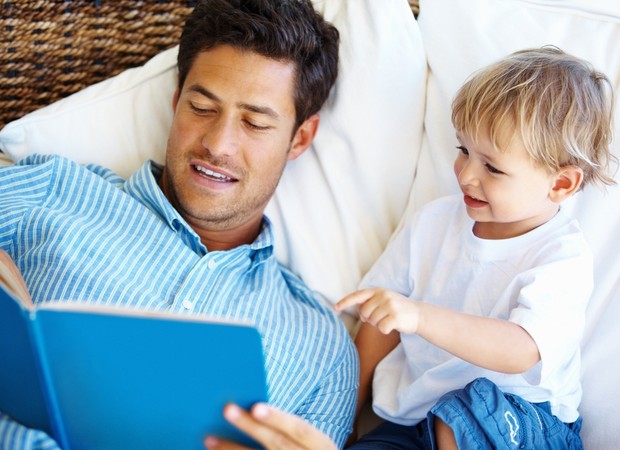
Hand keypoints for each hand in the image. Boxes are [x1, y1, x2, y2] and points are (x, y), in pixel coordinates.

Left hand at [204, 403, 336, 449]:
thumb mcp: (314, 443)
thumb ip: (292, 429)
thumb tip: (255, 406)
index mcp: (319, 445)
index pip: (299, 429)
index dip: (278, 418)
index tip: (256, 406)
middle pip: (275, 443)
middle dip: (250, 427)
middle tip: (227, 409)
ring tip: (209, 439)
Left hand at [336, 288, 419, 333]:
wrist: (418, 314)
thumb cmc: (397, 309)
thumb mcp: (384, 301)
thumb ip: (370, 303)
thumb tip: (359, 311)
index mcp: (378, 291)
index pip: (358, 295)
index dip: (346, 301)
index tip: (336, 307)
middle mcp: (384, 295)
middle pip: (364, 313)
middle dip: (370, 319)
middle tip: (381, 317)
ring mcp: (390, 305)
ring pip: (372, 322)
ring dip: (379, 324)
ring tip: (389, 319)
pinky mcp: (395, 316)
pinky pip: (381, 328)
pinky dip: (385, 330)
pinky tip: (393, 326)